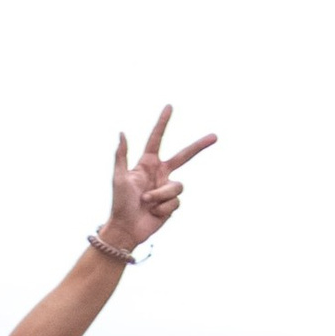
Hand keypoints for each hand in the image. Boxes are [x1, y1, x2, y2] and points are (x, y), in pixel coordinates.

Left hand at [104, 107, 217, 255]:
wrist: (126, 229)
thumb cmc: (119, 203)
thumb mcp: (119, 177)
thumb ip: (121, 155)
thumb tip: (122, 132)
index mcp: (147, 164)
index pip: (156, 139)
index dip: (163, 123)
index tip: (169, 107)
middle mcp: (160, 173)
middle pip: (184, 156)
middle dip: (199, 146)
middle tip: (215, 136)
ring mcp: (167, 189)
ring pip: (177, 186)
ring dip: (161, 195)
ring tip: (147, 202)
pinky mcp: (172, 204)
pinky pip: (175, 202)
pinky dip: (163, 208)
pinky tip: (153, 213)